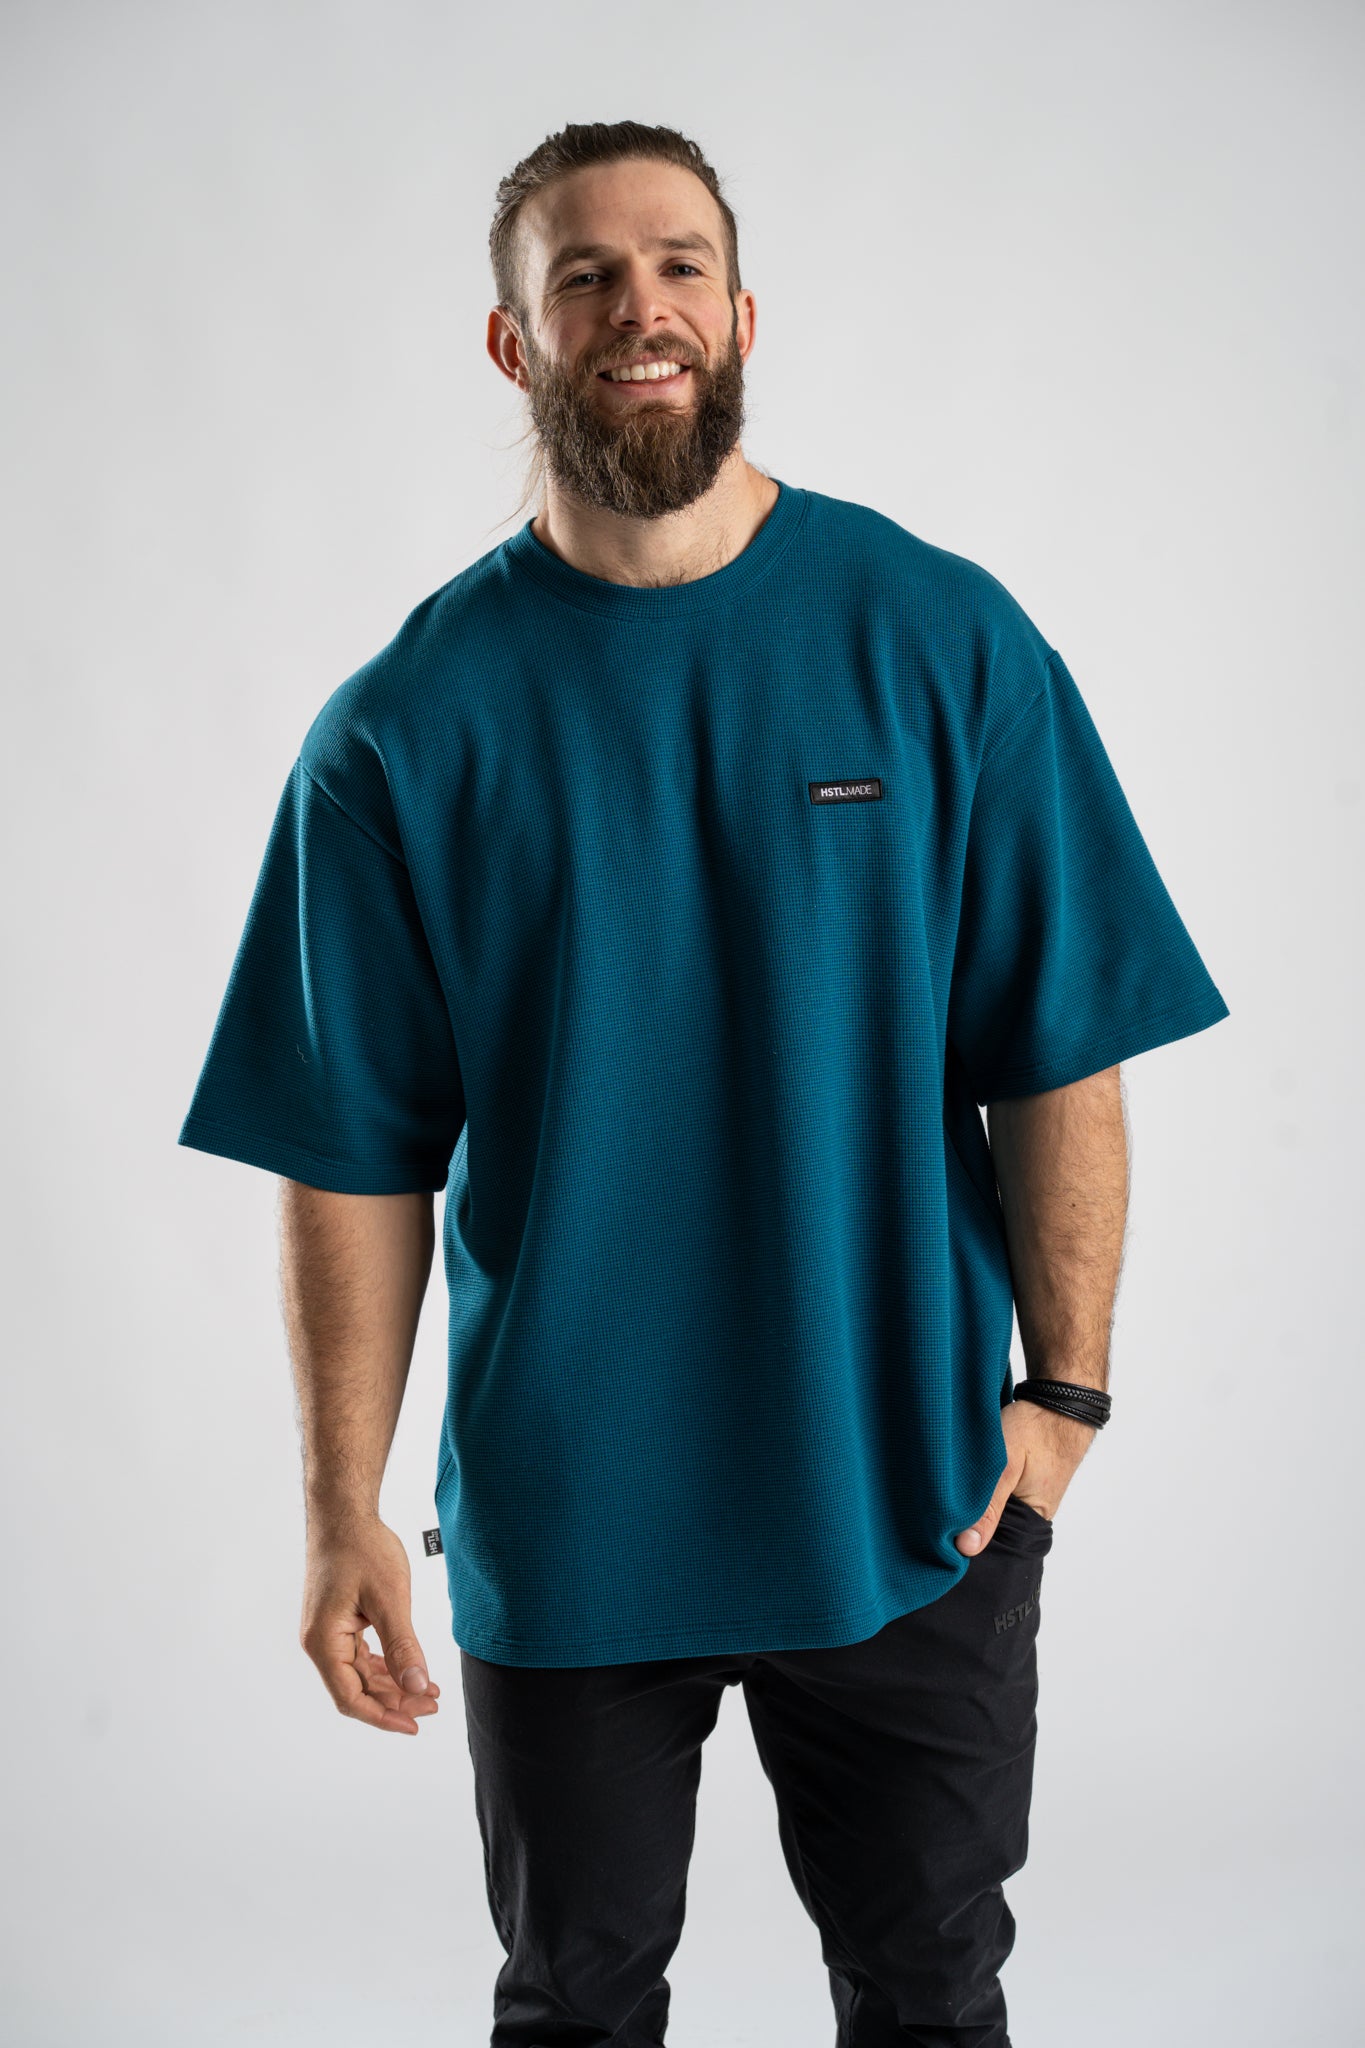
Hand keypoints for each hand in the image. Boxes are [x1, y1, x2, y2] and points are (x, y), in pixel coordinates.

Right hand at [300, 1513, 441, 1733]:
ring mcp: (326, 1633)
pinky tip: (408, 1669)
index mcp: (324, 1642)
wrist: (343, 1514)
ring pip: (359, 1675)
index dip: (383, 1717)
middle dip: (395, 1702)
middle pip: (356, 1690)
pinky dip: (384, 1666)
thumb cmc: (361, 1548)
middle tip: (432, 1704)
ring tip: (427, 1690)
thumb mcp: (389, 1598)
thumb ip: (403, 1646)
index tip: (414, 1724)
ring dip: (391, 1685)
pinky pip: (359, 1657)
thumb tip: (416, 1686)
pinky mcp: (336, 1623)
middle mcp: (319, 1643)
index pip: (351, 1698)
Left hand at [954, 1395, 1096, 1555]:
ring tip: (949, 1489)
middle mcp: (1032, 1514)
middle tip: (940, 1504)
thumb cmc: (1036, 1430)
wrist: (1060, 1401)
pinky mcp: (1021, 1482)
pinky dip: (980, 1488)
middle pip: (990, 1528)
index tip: (939, 1528)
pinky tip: (964, 1478)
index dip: (965, 1537)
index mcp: (1033, 1520)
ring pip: (990, 1509)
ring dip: (972, 1501)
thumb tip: (967, 1548)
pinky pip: (995, 1494)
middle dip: (966, 1520)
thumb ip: (988, 1507)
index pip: (992, 1544)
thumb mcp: (1006, 1467)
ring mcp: (1027, 1497)